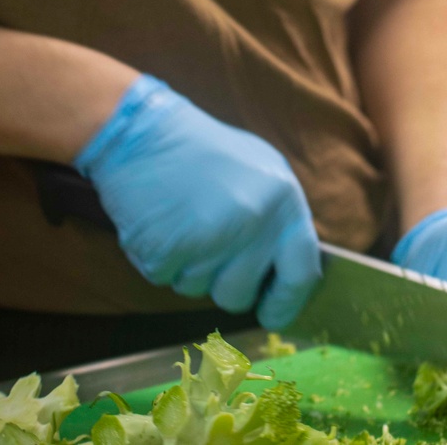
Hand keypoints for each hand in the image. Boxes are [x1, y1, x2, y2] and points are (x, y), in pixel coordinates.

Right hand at [74, 74, 320, 327]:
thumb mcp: (261, 171)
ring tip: (183, 220)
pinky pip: (166, 280)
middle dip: (222, 282)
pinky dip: (160, 260)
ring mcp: (211, 239)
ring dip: (189, 268)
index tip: (271, 312)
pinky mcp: (169, 250)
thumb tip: (288, 270)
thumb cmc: (204, 151)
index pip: (301, 274)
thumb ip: (279, 220)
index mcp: (284, 200)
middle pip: (241, 294)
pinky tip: (161, 222)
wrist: (144, 133)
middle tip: (206, 242)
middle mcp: (254, 223)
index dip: (286, 303)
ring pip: (200, 291)